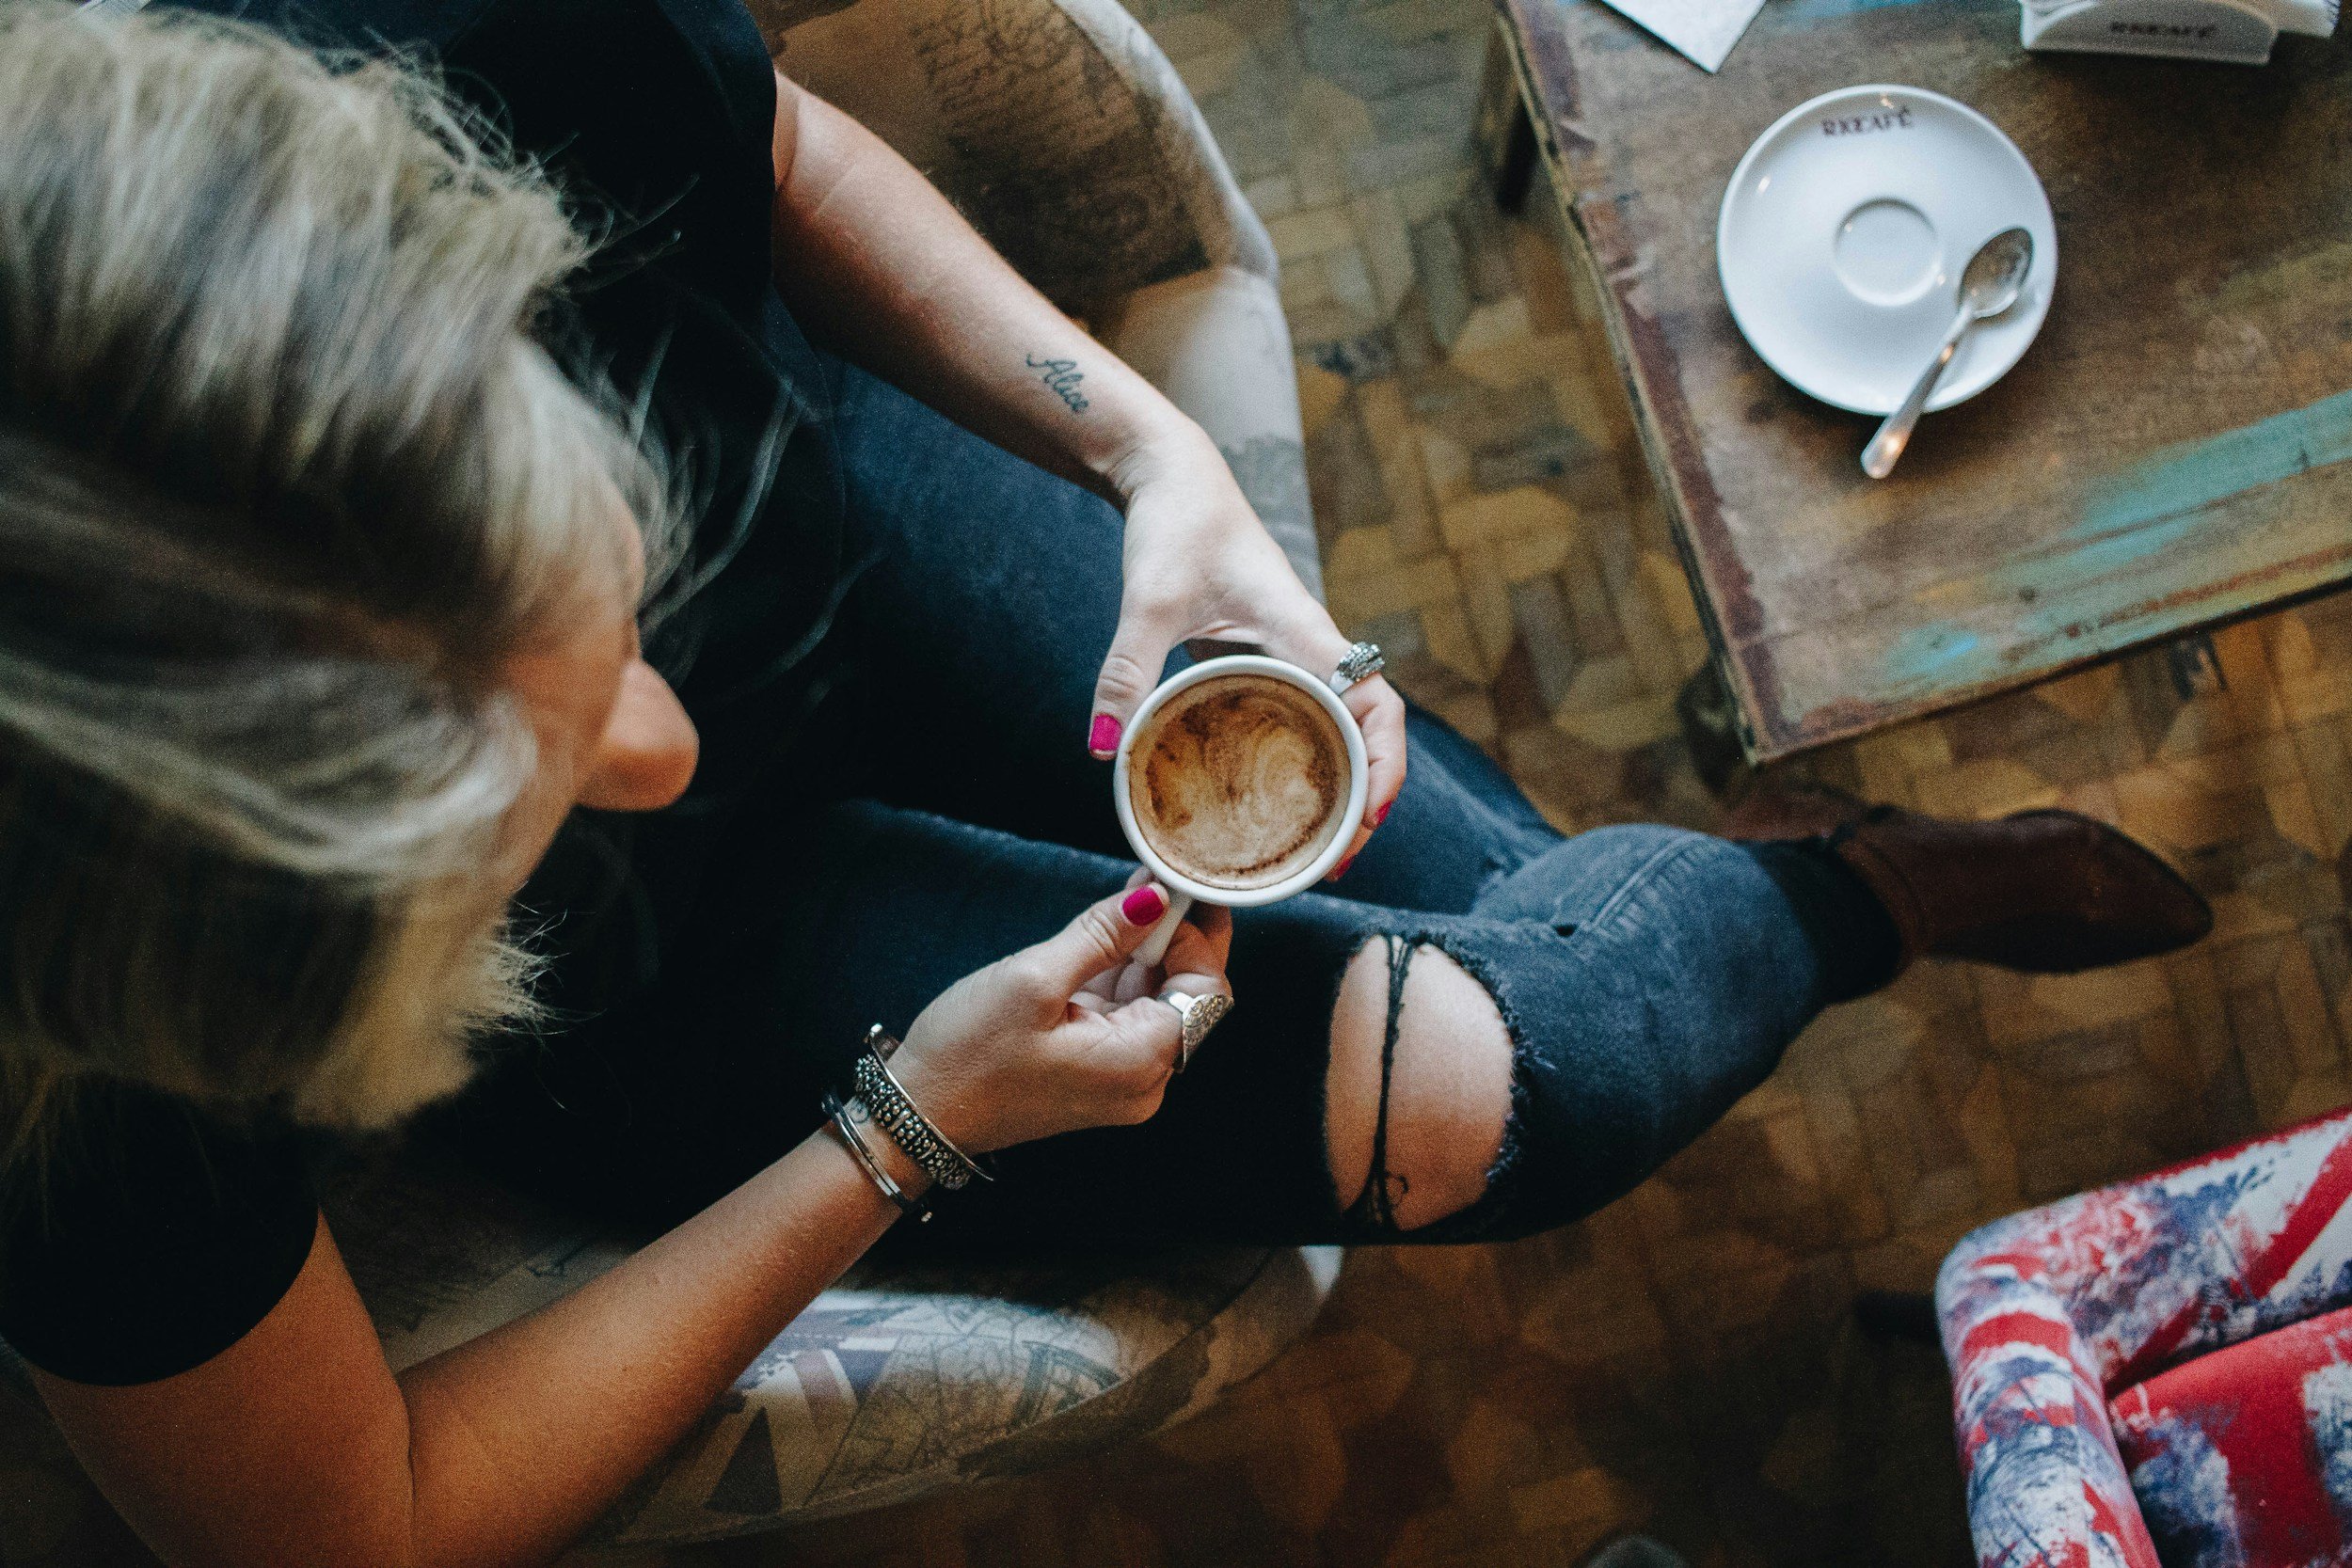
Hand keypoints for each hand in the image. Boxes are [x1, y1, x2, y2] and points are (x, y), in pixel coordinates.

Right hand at [887, 883, 1232, 1154]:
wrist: (920, 1115)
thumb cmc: (968, 1055)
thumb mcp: (1034, 979)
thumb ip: (1103, 935)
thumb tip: (1155, 897)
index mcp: (1140, 1062)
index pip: (1207, 989)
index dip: (1197, 934)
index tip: (1173, 887)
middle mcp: (1143, 1080)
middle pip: (1189, 996)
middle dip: (1177, 935)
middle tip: (1163, 878)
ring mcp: (1120, 1078)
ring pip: (1158, 1002)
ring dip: (1149, 950)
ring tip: (1136, 892)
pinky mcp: (1096, 1071)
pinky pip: (1126, 1016)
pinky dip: (1122, 974)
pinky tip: (1112, 933)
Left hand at [1090, 422, 1405, 873]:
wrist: (1175, 478)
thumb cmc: (1176, 526)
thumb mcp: (1147, 601)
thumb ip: (1127, 672)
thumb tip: (1104, 750)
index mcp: (1305, 634)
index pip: (1378, 707)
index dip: (1386, 767)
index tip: (1364, 820)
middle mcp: (1314, 649)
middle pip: (1371, 735)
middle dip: (1364, 802)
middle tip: (1327, 864)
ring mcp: (1297, 656)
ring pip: (1344, 731)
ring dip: (1340, 787)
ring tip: (1308, 850)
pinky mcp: (1271, 660)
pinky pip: (1306, 719)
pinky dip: (1304, 762)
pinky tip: (1270, 802)